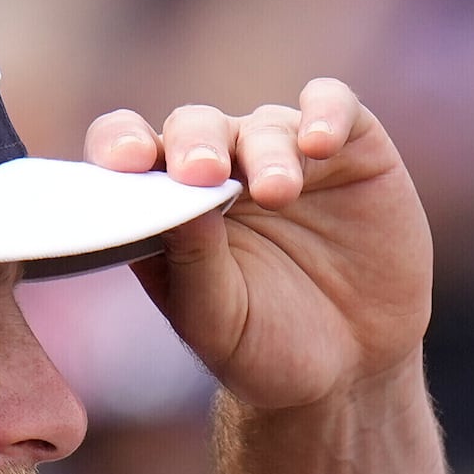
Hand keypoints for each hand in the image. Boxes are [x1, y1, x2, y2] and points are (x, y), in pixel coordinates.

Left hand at [85, 79, 431, 410]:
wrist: (354, 368)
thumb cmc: (266, 345)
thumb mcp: (219, 319)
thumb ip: (194, 262)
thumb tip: (177, 201)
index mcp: (168, 203)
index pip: (128, 150)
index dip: (119, 143)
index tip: (123, 162)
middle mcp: (221, 167)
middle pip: (193, 126)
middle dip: (194, 144)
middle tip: (201, 174)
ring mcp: (282, 152)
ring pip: (263, 123)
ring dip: (265, 152)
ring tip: (276, 193)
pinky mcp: (350, 148)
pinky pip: (334, 104)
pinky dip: (325, 112)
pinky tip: (319, 143)